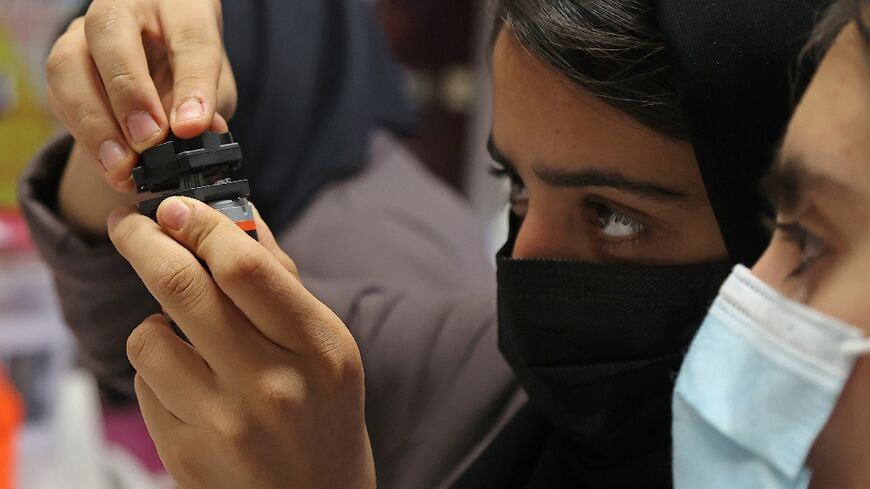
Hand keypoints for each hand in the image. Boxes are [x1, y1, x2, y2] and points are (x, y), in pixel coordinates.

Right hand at [49, 0, 235, 234]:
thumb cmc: (193, 71)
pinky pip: (60, 96)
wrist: (160, 68)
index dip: (192, 84)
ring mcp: (85, 31)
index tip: (191, 127)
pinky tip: (109, 165)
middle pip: (110, 32)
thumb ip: (209, 106)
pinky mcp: (64, 62)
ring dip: (95, 123)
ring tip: (122, 167)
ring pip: (70, 64)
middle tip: (148, 140)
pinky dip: (85, 136)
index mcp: (179, 5)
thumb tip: (203, 136)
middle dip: (128, 92)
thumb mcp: (215, 85)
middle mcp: (125, 8)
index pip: (189, 36)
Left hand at [107, 198, 374, 488]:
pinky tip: (190, 381)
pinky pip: (143, 383)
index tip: (174, 206)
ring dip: (156, 319)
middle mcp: (271, 386)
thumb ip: (280, 278)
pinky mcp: (184, 453)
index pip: (244, 268)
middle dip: (143, 239)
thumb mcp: (326, 343)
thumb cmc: (325, 412)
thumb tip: (233, 211)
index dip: (199, 224)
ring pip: (147, 336)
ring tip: (183, 332)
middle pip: (181, 287)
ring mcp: (223, 424)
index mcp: (318, 350)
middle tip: (130, 222)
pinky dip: (158, 368)